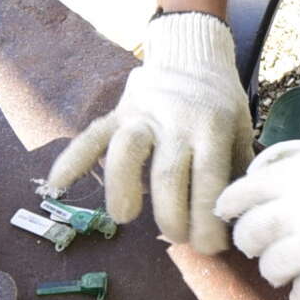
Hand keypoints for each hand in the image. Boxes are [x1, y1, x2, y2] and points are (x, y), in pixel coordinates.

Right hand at [45, 12, 252, 252]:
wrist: (192, 52)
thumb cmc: (221, 102)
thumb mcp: (242, 129)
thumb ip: (239, 169)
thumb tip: (238, 219)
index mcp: (212, 126)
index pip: (209, 182)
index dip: (208, 222)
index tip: (211, 247)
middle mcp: (175, 120)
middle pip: (167, 176)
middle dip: (172, 218)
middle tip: (178, 238)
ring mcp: (142, 114)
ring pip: (125, 152)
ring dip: (123, 190)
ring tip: (126, 217)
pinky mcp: (116, 113)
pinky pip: (91, 137)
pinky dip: (72, 160)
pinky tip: (57, 185)